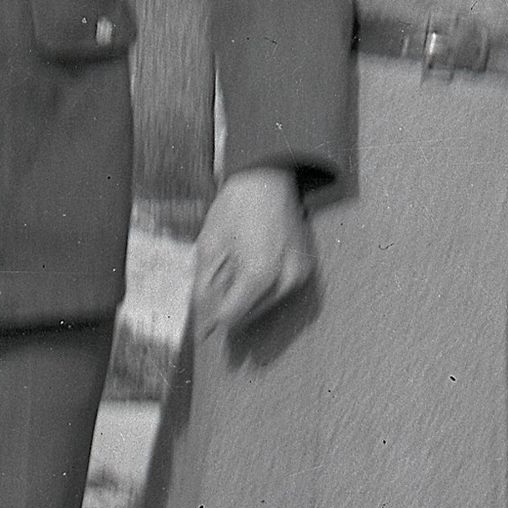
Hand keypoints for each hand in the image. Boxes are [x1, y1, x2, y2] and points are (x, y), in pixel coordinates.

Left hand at [192, 167, 313, 339]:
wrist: (269, 178)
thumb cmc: (235, 208)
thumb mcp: (209, 247)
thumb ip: (204, 291)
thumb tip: (202, 329)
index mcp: (259, 274)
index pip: (231, 318)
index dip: (211, 318)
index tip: (201, 313)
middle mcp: (286, 280)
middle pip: (249, 317)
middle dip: (228, 308)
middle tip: (217, 283)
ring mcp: (300, 276)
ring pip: (265, 308)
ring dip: (245, 300)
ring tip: (234, 270)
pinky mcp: (306, 270)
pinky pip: (278, 294)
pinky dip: (262, 290)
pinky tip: (252, 268)